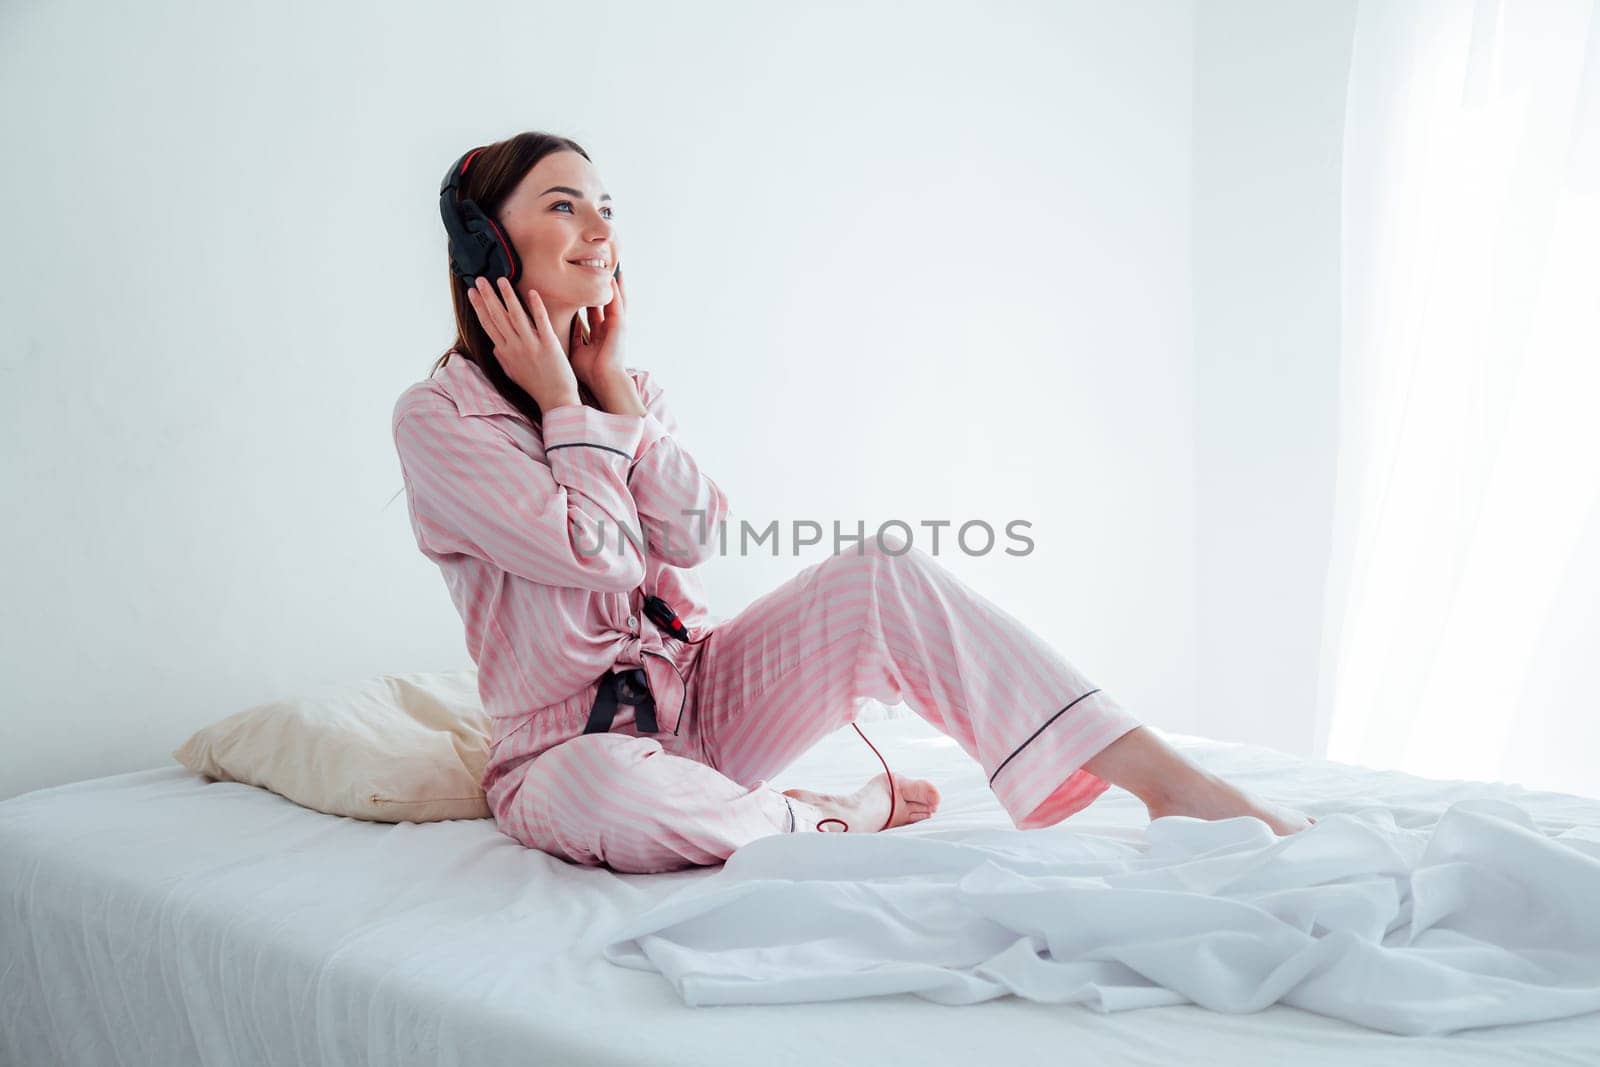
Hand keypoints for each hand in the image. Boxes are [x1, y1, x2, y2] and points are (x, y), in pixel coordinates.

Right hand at [466, 276, 580, 410]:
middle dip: (487, 296)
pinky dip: (536, 307)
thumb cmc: (535, 386)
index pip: (488, 324)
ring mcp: (531, 345)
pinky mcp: (549, 345)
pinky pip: (541, 322)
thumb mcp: (512, 373)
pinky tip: (531, 292)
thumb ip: (503, 357)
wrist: (555, 399)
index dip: (479, 306)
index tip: (471, 291)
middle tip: (480, 279)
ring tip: (501, 280)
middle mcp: (515, 347)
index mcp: (505, 352)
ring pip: (516, 316)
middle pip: (498, 317)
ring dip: (507, 297)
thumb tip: (495, 346)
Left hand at [569, 268, 627, 393]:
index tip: (582, 284)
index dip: (588, 298)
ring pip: (616, 299)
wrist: (603, 380)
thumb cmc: (590, 370)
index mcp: (599, 334)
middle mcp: (609, 327)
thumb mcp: (576, 350)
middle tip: (599, 268)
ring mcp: (617, 325)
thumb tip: (555, 329)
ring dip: (614, 283)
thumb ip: (570, 337)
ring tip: (613, 266)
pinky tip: (614, 277)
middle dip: (602, 286)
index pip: (593, 311)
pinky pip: (619, 303)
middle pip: (606, 301)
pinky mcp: (621, 324)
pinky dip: (616, 290)